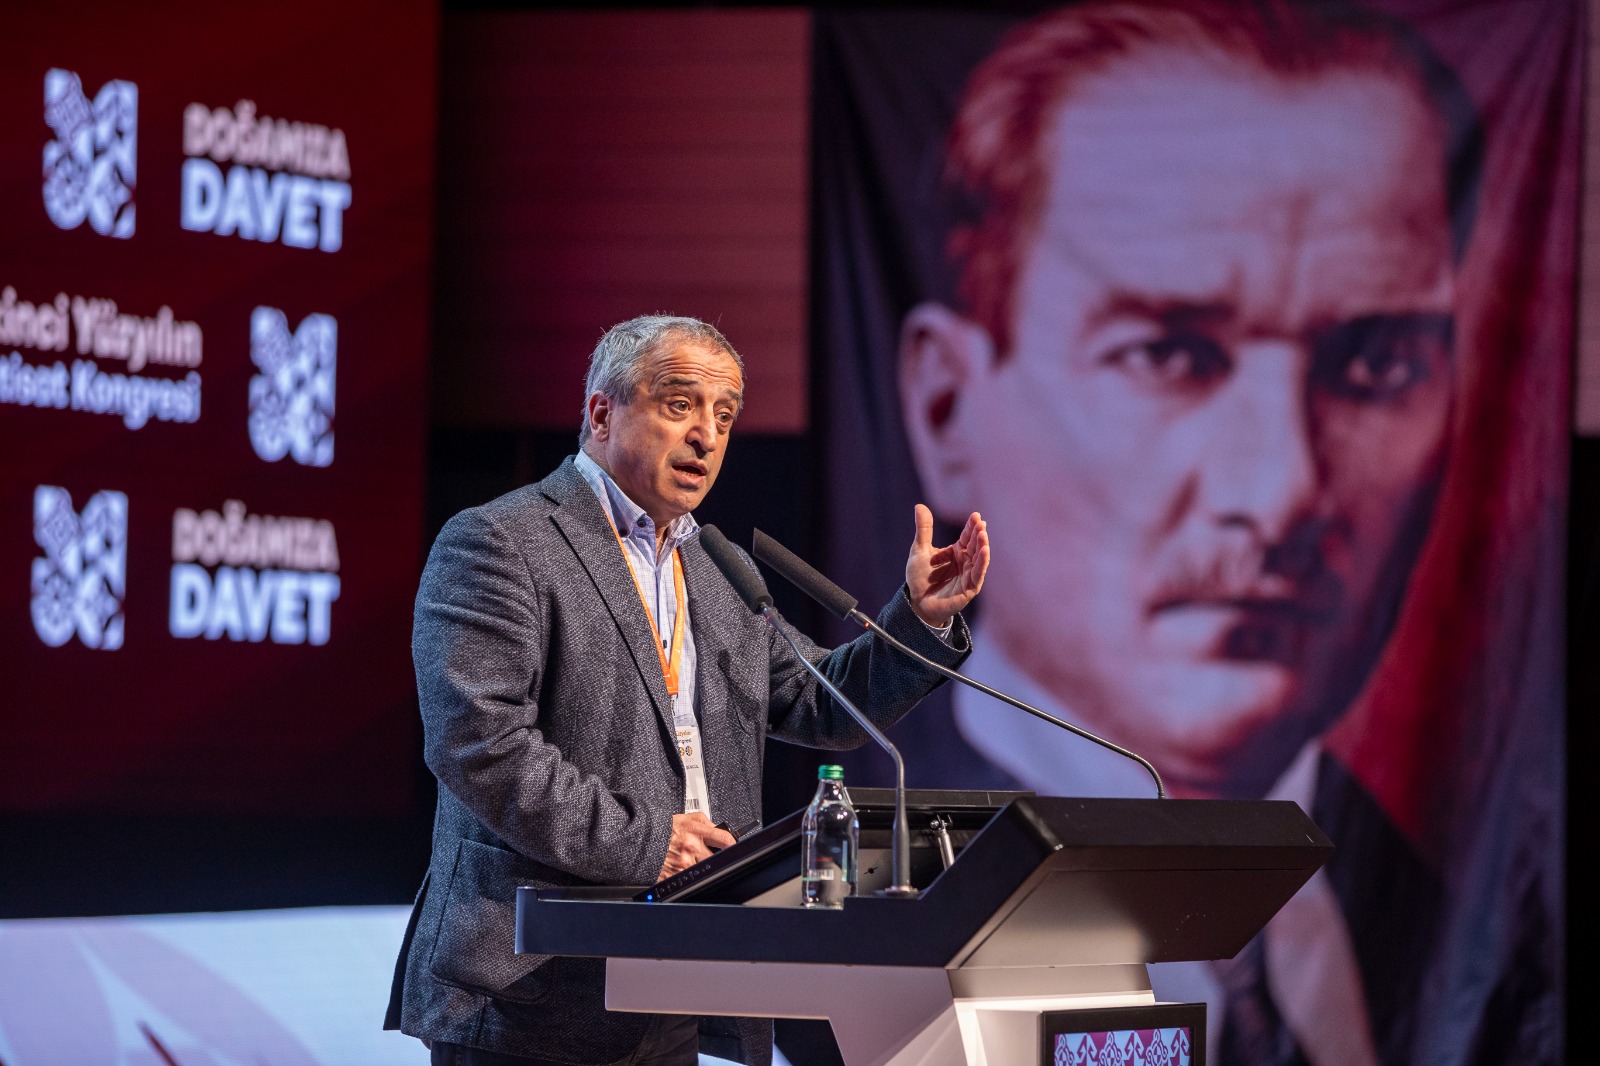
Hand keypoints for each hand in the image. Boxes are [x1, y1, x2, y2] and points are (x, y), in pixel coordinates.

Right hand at [658, 812, 735, 879]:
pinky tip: (680, 867)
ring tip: (688, 859)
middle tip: (705, 855)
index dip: (733, 844)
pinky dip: (688, 875)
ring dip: (699, 867)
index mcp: (695, 831)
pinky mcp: (676, 876)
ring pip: (704, 870)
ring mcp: (684, 863)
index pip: (724, 838)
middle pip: (716, 858)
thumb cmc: (661, 829)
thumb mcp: (683, 818)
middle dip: (713, 857)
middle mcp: (691, 848)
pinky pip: (690, 879)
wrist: (639, 840)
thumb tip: (718, 828)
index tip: (734, 846)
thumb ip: (704, 821)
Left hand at [905, 504, 988, 628]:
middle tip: (980, 523)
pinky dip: (982, 563)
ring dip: (983, 547)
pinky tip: (985, 552)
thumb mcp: (919, 550)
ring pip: (979, 559)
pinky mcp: (969, 588)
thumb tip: (919, 506)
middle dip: (978, 535)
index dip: (972, 527)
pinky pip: (978, 574)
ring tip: (983, 535)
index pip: (967, 536)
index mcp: (957, 552)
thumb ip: (924, 529)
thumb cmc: (920, 577)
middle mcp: (966, 562)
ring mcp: (969, 575)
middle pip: (975, 546)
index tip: (976, 516)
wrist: (916, 602)